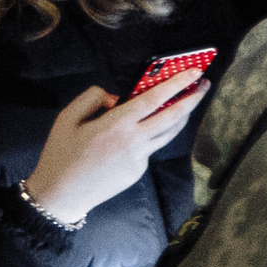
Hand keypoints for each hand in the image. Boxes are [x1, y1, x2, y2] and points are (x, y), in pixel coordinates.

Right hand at [23, 79, 210, 224]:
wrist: (60, 195)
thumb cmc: (61, 153)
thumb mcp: (68, 117)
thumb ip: (93, 98)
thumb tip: (118, 97)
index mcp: (116, 124)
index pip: (155, 98)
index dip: (177, 83)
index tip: (195, 71)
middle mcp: (134, 141)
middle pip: (173, 116)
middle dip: (193, 97)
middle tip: (205, 84)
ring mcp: (139, 158)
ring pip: (169, 133)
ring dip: (184, 115)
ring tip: (191, 101)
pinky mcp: (138, 171)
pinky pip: (151, 147)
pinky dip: (157, 133)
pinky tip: (155, 126)